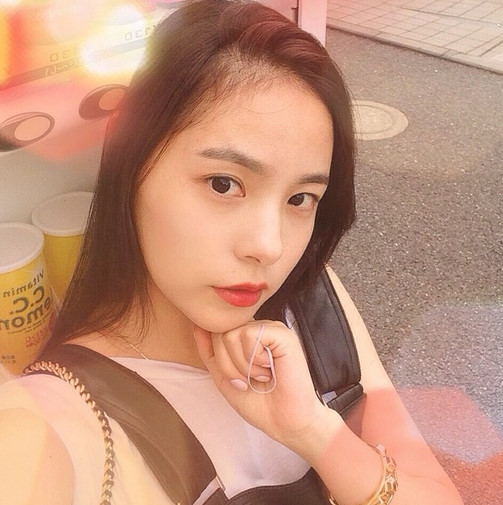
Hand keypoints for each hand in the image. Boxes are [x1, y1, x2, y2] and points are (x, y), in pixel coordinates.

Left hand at [193, 320, 336, 451]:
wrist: (285, 423)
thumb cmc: (259, 403)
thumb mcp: (224, 377)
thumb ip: (209, 351)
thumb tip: (197, 325)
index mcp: (247, 335)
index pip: (215, 331)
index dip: (220, 360)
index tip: (239, 380)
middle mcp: (259, 327)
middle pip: (220, 332)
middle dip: (228, 366)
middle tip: (249, 381)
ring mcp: (271, 328)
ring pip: (231, 334)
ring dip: (242, 365)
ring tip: (261, 376)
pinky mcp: (282, 334)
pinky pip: (249, 335)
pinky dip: (254, 359)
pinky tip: (269, 369)